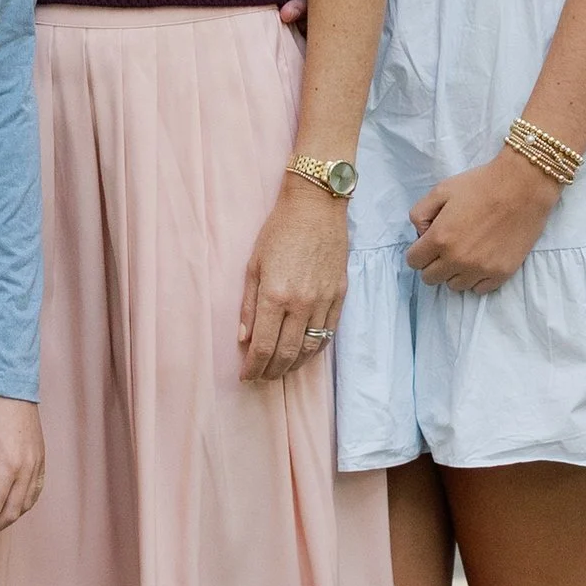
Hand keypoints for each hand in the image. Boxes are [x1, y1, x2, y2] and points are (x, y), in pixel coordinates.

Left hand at [0, 397, 44, 536]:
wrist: (13, 385)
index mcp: (10, 466)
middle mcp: (28, 471)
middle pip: (9, 515)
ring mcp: (38, 468)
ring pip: (23, 509)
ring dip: (2, 522)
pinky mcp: (41, 463)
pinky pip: (33, 496)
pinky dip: (18, 509)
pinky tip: (4, 510)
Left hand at [239, 176, 347, 382]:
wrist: (317, 207)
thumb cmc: (279, 231)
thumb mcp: (254, 264)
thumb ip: (249, 305)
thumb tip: (244, 339)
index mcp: (275, 295)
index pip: (263, 345)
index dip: (253, 367)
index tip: (246, 376)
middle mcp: (301, 304)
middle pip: (286, 353)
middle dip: (271, 372)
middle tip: (261, 378)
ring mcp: (324, 302)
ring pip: (309, 349)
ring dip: (292, 366)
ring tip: (279, 371)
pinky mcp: (340, 296)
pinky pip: (328, 334)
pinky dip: (314, 350)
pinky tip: (303, 354)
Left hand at [405, 152, 556, 296]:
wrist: (523, 186)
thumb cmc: (481, 185)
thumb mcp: (441, 190)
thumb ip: (420, 213)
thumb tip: (420, 235)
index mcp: (439, 238)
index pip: (413, 262)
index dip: (419, 251)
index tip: (429, 243)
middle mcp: (457, 259)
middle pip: (431, 278)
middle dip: (433, 263)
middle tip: (447, 247)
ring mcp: (480, 269)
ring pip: (454, 286)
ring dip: (455, 272)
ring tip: (466, 252)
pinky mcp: (501, 273)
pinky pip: (479, 289)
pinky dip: (477, 278)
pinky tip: (482, 260)